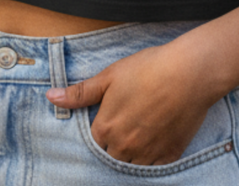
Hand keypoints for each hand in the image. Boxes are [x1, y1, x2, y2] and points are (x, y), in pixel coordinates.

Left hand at [45, 40, 218, 165]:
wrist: (188, 74)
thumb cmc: (146, 69)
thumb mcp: (109, 76)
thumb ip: (79, 93)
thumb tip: (50, 97)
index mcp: (106, 128)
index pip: (91, 143)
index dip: (97, 133)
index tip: (104, 122)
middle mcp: (124, 147)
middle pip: (109, 157)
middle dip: (112, 146)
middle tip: (122, 128)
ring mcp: (147, 155)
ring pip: (130, 166)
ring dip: (129, 155)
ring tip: (135, 136)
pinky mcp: (169, 156)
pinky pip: (153, 170)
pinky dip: (150, 161)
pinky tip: (152, 143)